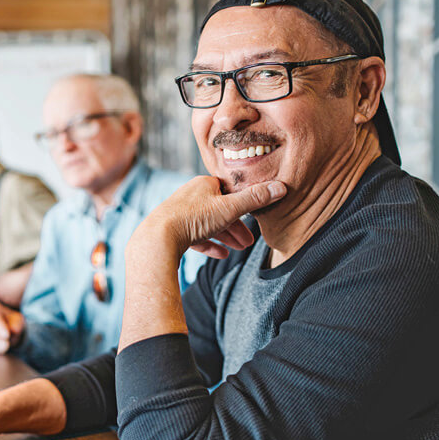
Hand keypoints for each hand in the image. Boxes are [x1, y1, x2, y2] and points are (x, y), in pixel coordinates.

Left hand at [129, 176, 286, 262]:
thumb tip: (281, 187)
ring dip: (225, 236)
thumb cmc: (193, 218)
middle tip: (249, 242)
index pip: (229, 192)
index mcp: (203, 184)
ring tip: (238, 249)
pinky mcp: (171, 230)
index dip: (244, 205)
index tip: (255, 218)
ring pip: (208, 224)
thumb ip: (255, 199)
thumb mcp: (230, 208)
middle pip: (219, 210)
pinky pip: (194, 237)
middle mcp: (190, 195)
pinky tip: (220, 255)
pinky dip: (209, 244)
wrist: (157, 238)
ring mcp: (179, 213)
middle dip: (236, 226)